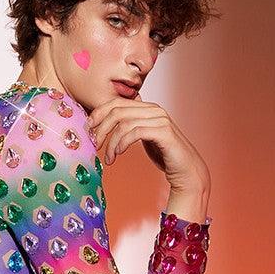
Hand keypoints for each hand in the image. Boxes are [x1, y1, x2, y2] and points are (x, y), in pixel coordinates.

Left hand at [85, 94, 209, 194]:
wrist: (186, 170)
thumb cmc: (164, 155)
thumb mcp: (143, 138)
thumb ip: (130, 128)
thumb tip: (107, 126)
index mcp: (147, 108)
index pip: (116, 102)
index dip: (99, 113)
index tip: (88, 129)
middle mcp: (154, 109)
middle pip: (117, 110)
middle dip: (101, 128)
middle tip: (94, 145)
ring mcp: (160, 119)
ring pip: (124, 122)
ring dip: (111, 142)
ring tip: (108, 158)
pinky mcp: (164, 132)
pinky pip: (135, 132)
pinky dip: (122, 144)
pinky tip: (117, 155)